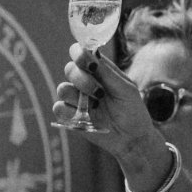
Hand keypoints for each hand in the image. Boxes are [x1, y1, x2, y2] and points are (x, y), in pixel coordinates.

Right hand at [55, 46, 169, 170]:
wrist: (132, 138)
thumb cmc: (132, 110)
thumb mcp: (126, 88)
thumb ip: (107, 72)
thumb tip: (91, 54)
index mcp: (98, 70)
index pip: (80, 53)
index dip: (78, 53)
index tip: (85, 59)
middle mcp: (84, 82)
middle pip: (69, 69)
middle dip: (82, 78)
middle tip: (98, 91)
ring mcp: (76, 100)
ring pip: (62, 89)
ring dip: (77, 96)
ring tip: (95, 104)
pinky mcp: (70, 117)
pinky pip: (58, 109)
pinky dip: (70, 111)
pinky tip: (86, 115)